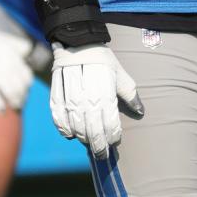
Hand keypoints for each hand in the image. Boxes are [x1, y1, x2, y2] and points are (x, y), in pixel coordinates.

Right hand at [50, 43, 143, 159]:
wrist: (78, 42)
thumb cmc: (102, 59)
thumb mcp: (120, 73)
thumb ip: (129, 93)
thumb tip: (140, 111)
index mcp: (105, 94)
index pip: (110, 124)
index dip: (113, 136)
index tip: (116, 142)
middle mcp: (87, 99)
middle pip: (93, 131)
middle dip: (99, 146)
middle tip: (103, 154)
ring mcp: (69, 99)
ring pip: (76, 128)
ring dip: (83, 139)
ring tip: (90, 145)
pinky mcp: (56, 96)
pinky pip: (58, 119)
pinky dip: (64, 129)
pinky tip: (71, 134)